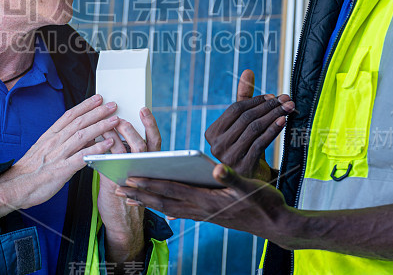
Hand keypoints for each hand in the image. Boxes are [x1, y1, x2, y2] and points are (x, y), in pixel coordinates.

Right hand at [0, 94, 119, 216]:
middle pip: (79, 122)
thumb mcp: (42, 150)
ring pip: (82, 135)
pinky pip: (82, 156)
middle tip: (112, 105)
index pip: (70, 115)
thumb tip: (75, 135)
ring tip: (114, 120)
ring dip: (100, 126)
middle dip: (97, 112)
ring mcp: (58, 154)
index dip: (85, 105)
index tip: (97, 99)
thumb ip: (58, 141)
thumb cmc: (28, 171)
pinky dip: (96, 149)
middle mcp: (54, 141)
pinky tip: (107, 144)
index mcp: (49, 136)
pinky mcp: (62, 169)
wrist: (15, 187)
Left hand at [98, 107, 161, 264]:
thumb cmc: (126, 187)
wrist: (121, 218)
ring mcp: (132, 177)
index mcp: (151, 161)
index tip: (143, 109)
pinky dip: (103, 150)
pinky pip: (110, 163)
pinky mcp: (116, 184)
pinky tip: (95, 141)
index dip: (150, 124)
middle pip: (142, 145)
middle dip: (130, 130)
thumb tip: (117, 125)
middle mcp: (146, 168)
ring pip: (127, 154)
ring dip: (115, 138)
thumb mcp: (132, 167)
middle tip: (119, 119)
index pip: (155, 139)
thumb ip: (130, 150)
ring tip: (105, 126)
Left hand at [118, 164, 289, 239]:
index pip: (172, 190)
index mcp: (207, 199)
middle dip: (139, 195)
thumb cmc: (264, 202)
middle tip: (117, 189)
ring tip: (127, 196)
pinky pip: (178, 211)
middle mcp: (201, 209)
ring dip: (146, 202)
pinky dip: (162, 206)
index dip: (150, 184)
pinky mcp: (206, 215)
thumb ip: (232, 176)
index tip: (131, 179)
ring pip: (168, 208)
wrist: (275, 224)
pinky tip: (156, 205)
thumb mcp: (250, 185)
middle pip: (163, 201)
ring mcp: (203, 214)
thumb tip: (216, 167)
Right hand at [204, 69, 292, 179]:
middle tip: (286, 99)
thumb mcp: (243, 125)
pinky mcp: (243, 166)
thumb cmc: (246, 148)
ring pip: (254, 128)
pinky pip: (260, 142)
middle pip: (246, 118)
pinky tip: (283, 121)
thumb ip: (244, 98)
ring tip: (289, 108)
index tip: (274, 96)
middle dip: (269, 106)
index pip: (235, 110)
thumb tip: (249, 71)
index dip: (256, 100)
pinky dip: (273, 129)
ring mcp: (228, 157)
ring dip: (274, 115)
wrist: (251, 182)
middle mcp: (216, 145)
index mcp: (212, 133)